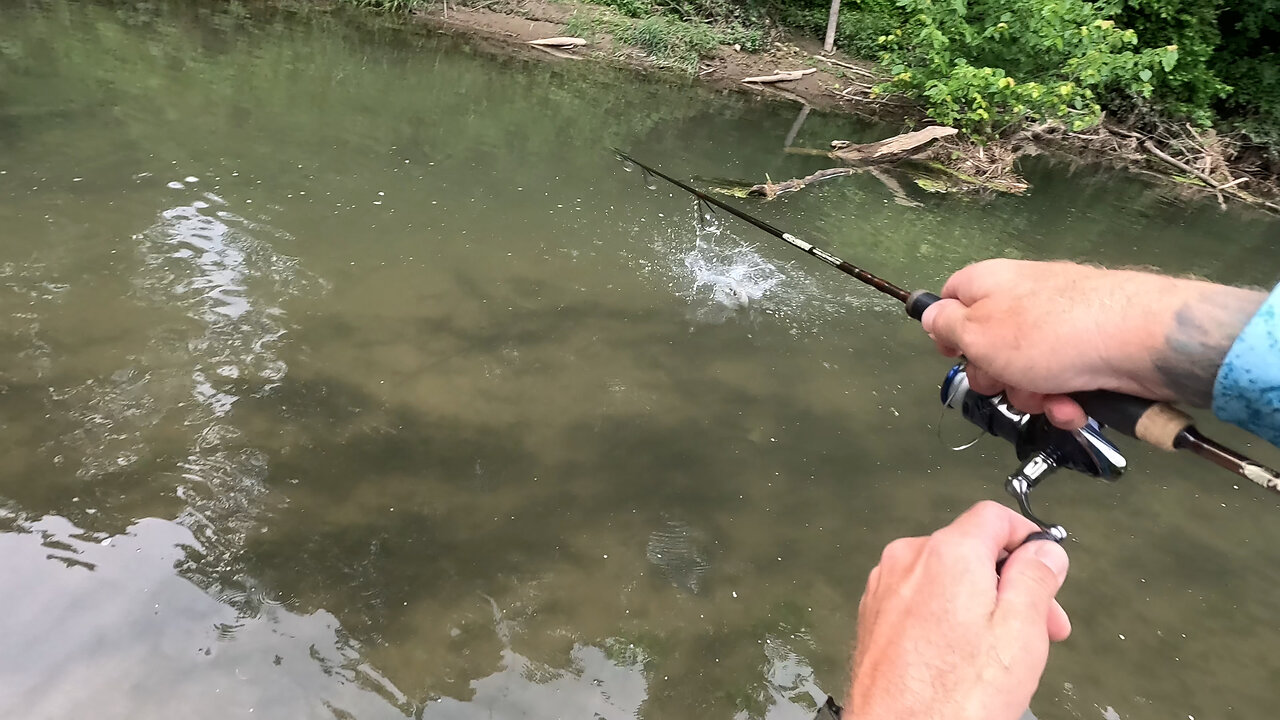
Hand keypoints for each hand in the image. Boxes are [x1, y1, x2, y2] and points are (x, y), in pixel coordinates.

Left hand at [846, 501, 1070, 719]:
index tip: (1046, 568)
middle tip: (1042, 626)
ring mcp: (885, 587)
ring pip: (945, 577)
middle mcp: (909, 559)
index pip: (994, 516)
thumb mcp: (1020, 632)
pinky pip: (920, 599)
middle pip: (971, 550)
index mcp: (948, 553)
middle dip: (1012, 582)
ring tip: (1001, 650)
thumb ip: (1036, 579)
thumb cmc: (952, 698)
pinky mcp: (874, 614)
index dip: (1028, 539)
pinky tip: (962, 655)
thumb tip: (1044, 550)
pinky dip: (946, 615)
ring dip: (980, 601)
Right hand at [921, 259, 1265, 427]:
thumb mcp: (978, 333)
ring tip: (1053, 399)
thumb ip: (945, 325)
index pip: (951, 298)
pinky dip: (1065, 398)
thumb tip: (929, 313)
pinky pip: (1063, 379)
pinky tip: (1076, 406)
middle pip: (988, 344)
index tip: (955, 356)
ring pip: (1027, 370)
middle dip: (995, 376)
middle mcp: (1023, 297)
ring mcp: (1060, 323)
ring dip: (1033, 395)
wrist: (1141, 339)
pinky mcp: (1091, 347)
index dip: (947, 331)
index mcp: (989, 283)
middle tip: (1005, 383)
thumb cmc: (1047, 335)